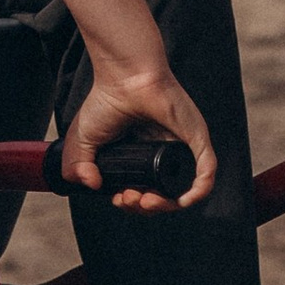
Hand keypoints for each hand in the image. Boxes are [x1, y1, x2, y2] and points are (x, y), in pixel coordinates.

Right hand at [60, 62, 216, 214]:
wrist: (124, 78)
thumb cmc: (105, 101)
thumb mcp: (81, 140)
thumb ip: (77, 167)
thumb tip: (93, 186)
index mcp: (141, 158)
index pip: (143, 192)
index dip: (131, 203)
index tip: (118, 198)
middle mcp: (163, 156)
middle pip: (162, 196)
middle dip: (143, 207)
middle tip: (128, 198)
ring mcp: (181, 150)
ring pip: (184, 192)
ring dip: (165, 206)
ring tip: (143, 200)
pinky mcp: (197, 141)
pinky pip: (206, 174)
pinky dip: (196, 193)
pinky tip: (177, 200)